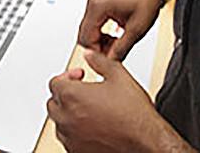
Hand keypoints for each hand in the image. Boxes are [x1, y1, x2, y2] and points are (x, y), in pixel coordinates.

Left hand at [48, 50, 191, 152]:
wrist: (146, 142)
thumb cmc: (134, 114)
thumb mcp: (119, 76)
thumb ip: (100, 61)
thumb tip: (89, 55)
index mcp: (72, 96)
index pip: (55, 82)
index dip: (68, 76)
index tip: (79, 77)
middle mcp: (67, 118)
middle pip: (53, 102)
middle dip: (66, 94)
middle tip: (82, 92)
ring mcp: (71, 138)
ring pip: (59, 122)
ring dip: (68, 113)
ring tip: (87, 109)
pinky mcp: (77, 151)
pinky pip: (68, 139)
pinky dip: (74, 132)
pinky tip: (90, 126)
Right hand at [78, 0, 161, 59]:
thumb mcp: (136, 29)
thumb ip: (121, 48)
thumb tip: (111, 62)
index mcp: (98, 7)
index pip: (86, 38)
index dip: (97, 53)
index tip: (108, 60)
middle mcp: (93, 4)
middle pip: (84, 35)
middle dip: (97, 48)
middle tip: (113, 54)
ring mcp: (95, 3)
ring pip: (88, 30)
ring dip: (100, 41)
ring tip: (117, 46)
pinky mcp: (100, 4)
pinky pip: (94, 24)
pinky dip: (101, 33)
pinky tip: (115, 37)